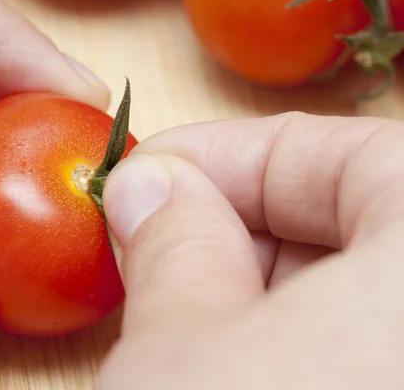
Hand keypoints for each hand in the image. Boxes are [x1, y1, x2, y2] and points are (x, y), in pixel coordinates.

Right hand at [100, 113, 403, 388]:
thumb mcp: (182, 347)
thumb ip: (171, 244)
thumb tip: (152, 189)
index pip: (359, 155)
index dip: (240, 151)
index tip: (160, 169)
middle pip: (361, 225)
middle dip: (244, 224)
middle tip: (157, 238)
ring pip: (358, 296)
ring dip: (260, 290)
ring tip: (182, 314)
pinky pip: (361, 354)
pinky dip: (294, 345)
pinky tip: (230, 360)